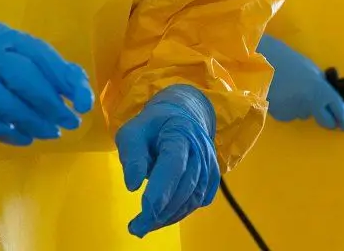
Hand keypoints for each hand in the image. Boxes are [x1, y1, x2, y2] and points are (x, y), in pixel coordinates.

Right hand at [0, 11, 93, 145]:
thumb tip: (80, 89)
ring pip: (4, 103)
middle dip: (51, 103)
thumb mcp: (10, 55)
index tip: (83, 102)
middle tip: (69, 122)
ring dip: (33, 122)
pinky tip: (23, 138)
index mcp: (1, 36)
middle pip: (23, 77)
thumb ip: (45, 68)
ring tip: (50, 132)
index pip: (39, 55)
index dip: (64, 79)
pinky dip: (8, 133)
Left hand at [115, 85, 219, 237]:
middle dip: (161, 211)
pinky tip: (162, 217)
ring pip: (193, 198)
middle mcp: (200, 150)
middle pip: (185, 186)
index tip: (143, 209)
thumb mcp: (132, 132)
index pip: (174, 164)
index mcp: (180, 133)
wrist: (182, 116)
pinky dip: (180, 213)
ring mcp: (209, 164)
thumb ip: (131, 155)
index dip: (161, 189)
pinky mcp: (211, 177)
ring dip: (170, 216)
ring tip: (146, 225)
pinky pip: (198, 201)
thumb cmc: (152, 127)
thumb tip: (132, 185)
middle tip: (137, 227)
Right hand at [259, 35, 343, 130]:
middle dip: (326, 117)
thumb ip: (322, 85)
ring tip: (292, 88)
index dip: (343, 118)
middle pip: (325, 121)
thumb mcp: (310, 69)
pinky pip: (292, 113)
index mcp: (319, 90)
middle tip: (322, 107)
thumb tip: (332, 98)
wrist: (257, 62)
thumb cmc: (286, 59)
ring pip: (306, 114)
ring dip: (304, 106)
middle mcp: (309, 106)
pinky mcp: (280, 116)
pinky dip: (290, 106)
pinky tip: (281, 93)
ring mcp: (293, 113)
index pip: (338, 109)